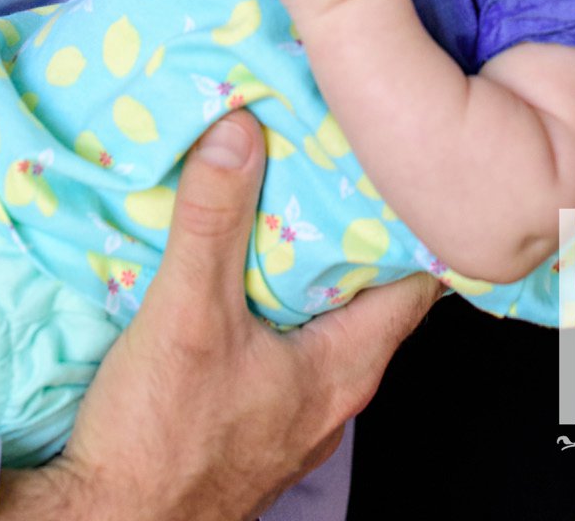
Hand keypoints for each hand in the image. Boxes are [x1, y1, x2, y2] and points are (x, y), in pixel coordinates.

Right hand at [0, 110, 437, 520]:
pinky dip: (269, 296)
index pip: (416, 280)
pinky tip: (235, 262)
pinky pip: (281, 340)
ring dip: (304, 262)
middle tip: (335, 153)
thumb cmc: (158, 445)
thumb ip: (212, 221)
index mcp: (346, 368)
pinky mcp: (250, 416)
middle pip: (366, 292)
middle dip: (351, 225)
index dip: (414, 217)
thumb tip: (239, 128)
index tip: (400, 158)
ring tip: (284, 190)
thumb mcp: (187, 316)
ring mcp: (293, 410)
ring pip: (320, 317)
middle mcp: (333, 392)